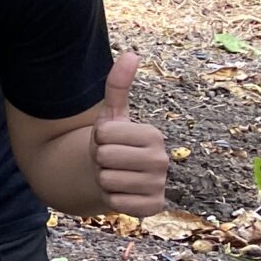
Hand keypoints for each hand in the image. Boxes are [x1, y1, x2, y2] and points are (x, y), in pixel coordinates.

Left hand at [92, 52, 168, 216]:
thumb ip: (118, 86)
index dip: (98, 138)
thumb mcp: (112, 115)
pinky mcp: (153, 207)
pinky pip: (115, 202)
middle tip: (110, 160)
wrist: (115, 176)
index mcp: (154, 135)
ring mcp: (159, 185)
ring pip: (106, 180)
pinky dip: (111, 198)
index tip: (110, 141)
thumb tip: (130, 53)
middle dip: (99, 159)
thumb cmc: (113, 143)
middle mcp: (162, 160)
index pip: (104, 135)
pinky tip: (121, 192)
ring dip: (103, 179)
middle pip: (104, 158)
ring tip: (115, 174)